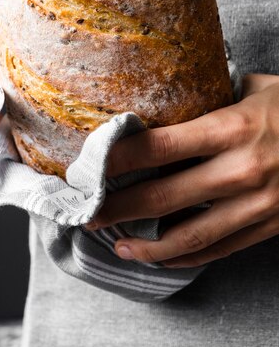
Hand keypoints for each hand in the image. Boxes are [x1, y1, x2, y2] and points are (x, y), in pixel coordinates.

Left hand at [86, 74, 278, 266]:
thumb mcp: (254, 90)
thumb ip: (210, 99)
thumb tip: (167, 102)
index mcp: (232, 128)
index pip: (158, 146)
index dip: (117, 158)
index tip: (88, 164)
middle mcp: (241, 170)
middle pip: (163, 195)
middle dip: (117, 207)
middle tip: (86, 212)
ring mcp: (256, 204)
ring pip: (188, 236)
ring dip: (146, 245)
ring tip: (115, 244)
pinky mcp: (269, 227)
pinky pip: (219, 249)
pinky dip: (185, 256)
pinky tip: (160, 255)